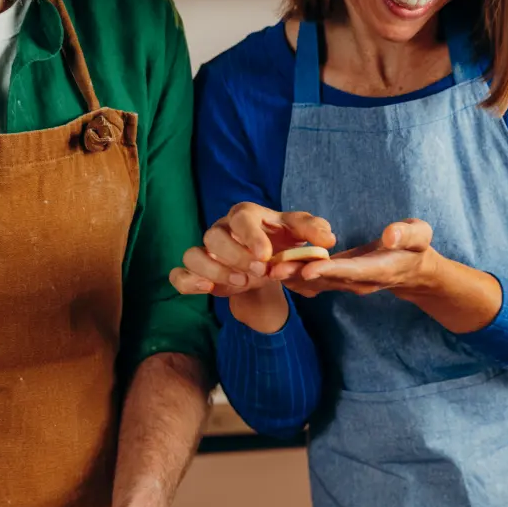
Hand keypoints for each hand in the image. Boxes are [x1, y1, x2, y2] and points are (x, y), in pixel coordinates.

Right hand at [170, 203, 335, 299]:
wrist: (266, 263)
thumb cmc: (282, 241)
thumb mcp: (300, 234)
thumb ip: (314, 231)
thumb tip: (328, 238)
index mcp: (245, 215)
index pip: (241, 216)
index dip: (250, 235)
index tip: (265, 256)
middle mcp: (221, 229)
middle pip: (213, 236)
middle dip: (235, 256)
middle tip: (259, 272)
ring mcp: (206, 251)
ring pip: (194, 255)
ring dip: (215, 271)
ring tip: (241, 284)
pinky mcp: (197, 271)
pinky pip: (179, 274)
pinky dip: (187, 282)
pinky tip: (207, 291)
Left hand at [284, 219, 436, 296]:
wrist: (414, 272)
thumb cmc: (418, 248)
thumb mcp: (421, 236)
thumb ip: (407, 234)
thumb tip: (390, 235)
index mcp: (379, 269)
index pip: (352, 270)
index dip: (329, 270)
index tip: (308, 268)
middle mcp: (360, 281)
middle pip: (327, 279)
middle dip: (300, 275)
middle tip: (273, 270)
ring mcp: (349, 284)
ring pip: (317, 283)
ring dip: (291, 278)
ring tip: (264, 271)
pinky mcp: (340, 281)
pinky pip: (315, 281)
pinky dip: (294, 278)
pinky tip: (273, 271)